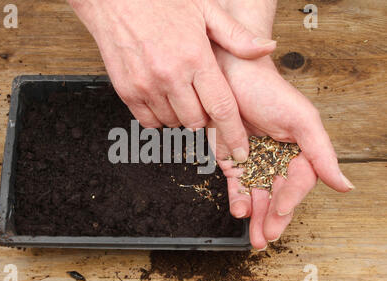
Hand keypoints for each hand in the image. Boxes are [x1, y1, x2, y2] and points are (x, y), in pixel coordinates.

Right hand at [68, 0, 275, 161]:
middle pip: (197, 122)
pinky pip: (149, 122)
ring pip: (173, 124)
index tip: (240, 152)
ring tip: (182, 96)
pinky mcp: (127, 92)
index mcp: (195, 57)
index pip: (221, 108)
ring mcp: (146, 86)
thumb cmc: (160, 1)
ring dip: (183, 118)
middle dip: (207, 121)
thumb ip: (236, 36)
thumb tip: (266, 48)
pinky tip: (164, 100)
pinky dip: (160, 118)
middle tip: (205, 107)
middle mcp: (170, 76)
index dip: (233, 135)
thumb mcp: (205, 10)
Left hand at [209, 0, 353, 249]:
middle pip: (277, 195)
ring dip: (256, 216)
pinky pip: (236, 185)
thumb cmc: (269, 91)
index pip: (298, 184)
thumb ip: (321, 154)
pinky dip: (238, 199)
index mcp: (299, 151)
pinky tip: (239, 211)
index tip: (280, 213)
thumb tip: (345, 186)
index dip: (290, 201)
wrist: (231, 75)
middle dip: (273, 218)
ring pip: (257, 195)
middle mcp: (277, 158)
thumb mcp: (302, 120)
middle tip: (267, 239)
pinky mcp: (232, 160)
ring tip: (255, 237)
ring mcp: (254, 160)